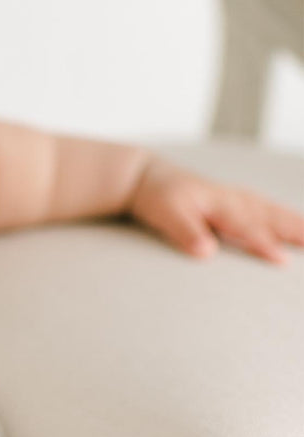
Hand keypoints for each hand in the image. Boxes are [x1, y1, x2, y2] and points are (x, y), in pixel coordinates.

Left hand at [127, 154, 303, 265]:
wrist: (147, 176)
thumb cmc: (158, 196)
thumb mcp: (164, 213)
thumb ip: (185, 231)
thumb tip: (206, 252)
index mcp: (217, 202)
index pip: (244, 226)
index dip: (263, 243)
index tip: (282, 260)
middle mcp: (232, 199)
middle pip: (269, 216)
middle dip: (295, 231)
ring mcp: (236, 198)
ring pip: (271, 211)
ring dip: (295, 223)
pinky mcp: (236, 200)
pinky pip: (266, 208)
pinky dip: (285, 216)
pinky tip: (297, 224)